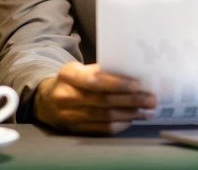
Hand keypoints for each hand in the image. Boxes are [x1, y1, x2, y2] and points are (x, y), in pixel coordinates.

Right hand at [33, 62, 156, 134]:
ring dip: (129, 114)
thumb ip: (100, 70)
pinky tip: (132, 119)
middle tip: (150, 99)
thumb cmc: (72, 80)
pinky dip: (119, 124)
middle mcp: (66, 96)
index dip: (118, 84)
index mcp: (68, 74)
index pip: (96, 81)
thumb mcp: (80, 68)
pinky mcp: (74, 130)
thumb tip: (133, 75)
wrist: (46, 99)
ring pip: (105, 116)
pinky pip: (101, 129)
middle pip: (103, 100)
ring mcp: (68, 116)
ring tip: (146, 111)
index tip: (138, 85)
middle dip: (131, 101)